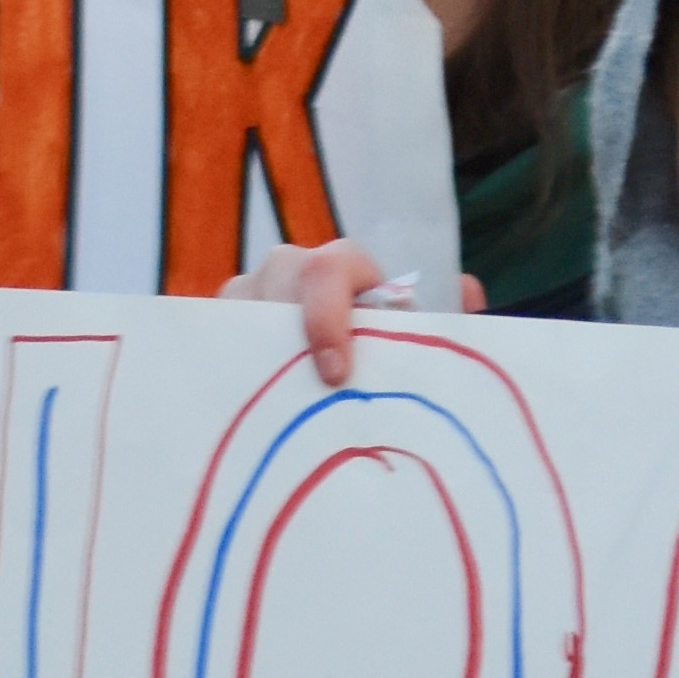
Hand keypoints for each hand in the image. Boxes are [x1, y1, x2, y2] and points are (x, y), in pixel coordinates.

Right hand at [228, 238, 480, 388]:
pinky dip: (222, 368)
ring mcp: (248, 297)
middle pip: (276, 277)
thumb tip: (468, 292)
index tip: (336, 374)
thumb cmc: (384, 355)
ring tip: (266, 402)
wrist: (340, 372)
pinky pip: (210, 338)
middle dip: (286, 327)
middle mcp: (290, 271)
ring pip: (237, 308)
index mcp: (342, 268)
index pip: (332, 270)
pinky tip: (235, 409)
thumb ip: (446, 324)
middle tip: (298, 387)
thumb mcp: (419, 343)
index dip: (329, 317)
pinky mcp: (218, 328)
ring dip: (252, 352)